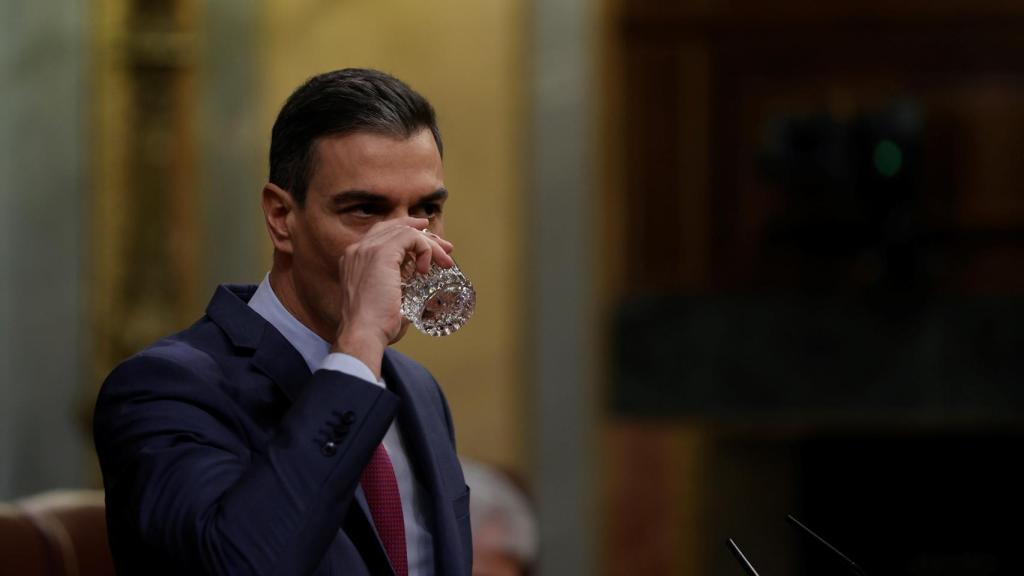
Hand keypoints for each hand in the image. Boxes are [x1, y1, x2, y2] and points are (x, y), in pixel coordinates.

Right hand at [332, 218, 453, 376]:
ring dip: (430, 245)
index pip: (381, 234)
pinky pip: (410, 238)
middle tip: (445, 248)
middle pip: (393, 227)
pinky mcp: (381, 253)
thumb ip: (401, 295)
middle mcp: (357, 250)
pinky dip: (425, 249)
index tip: (428, 241)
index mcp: (354, 260)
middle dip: (422, 234)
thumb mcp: (388, 304)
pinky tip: (427, 269)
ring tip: (445, 261)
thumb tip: (423, 302)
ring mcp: (367, 249)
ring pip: (405, 231)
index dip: (406, 232)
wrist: (364, 333)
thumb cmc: (375, 327)